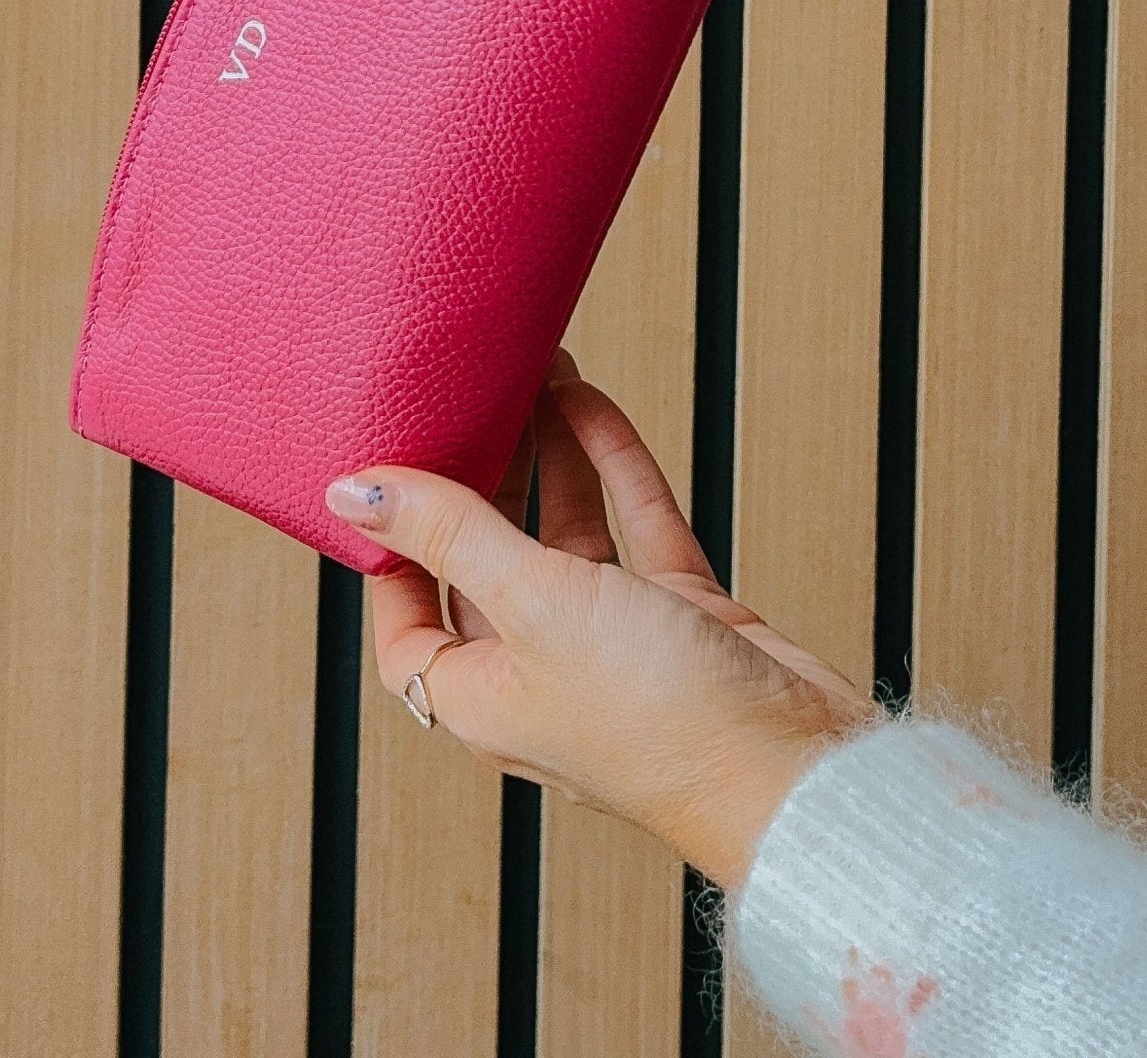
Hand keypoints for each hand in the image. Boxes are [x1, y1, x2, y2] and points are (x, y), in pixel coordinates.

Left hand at [326, 352, 875, 887]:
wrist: (794, 768)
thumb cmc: (654, 717)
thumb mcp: (532, 603)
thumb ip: (449, 534)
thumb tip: (351, 489)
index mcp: (481, 698)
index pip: (405, 624)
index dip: (391, 551)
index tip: (388, 475)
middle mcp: (539, 675)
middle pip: (487, 565)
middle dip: (479, 481)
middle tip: (470, 404)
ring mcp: (614, 646)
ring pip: (566, 536)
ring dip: (549, 459)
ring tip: (533, 378)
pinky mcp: (679, 619)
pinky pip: (635, 530)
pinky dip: (614, 469)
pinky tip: (590, 407)